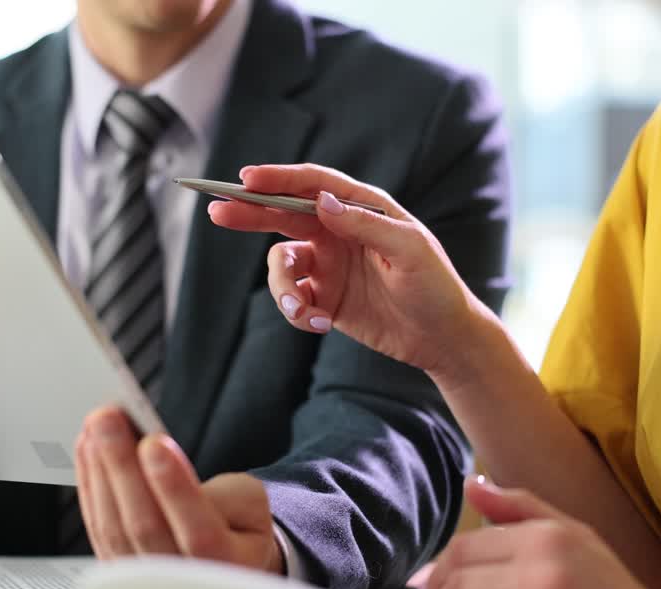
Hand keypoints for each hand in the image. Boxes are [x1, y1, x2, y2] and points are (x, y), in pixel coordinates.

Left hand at [75, 406, 282, 573]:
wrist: (223, 564)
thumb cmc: (238, 529)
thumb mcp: (249, 505)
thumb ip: (215, 492)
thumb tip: (161, 467)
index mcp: (228, 570)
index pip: (200, 534)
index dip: (175, 489)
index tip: (155, 444)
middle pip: (144, 528)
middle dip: (123, 467)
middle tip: (109, 419)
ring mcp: (143, 586)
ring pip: (112, 528)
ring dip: (99, 470)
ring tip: (97, 425)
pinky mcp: (115, 568)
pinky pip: (96, 526)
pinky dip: (89, 483)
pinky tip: (88, 448)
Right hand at [208, 164, 478, 378]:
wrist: (443, 337)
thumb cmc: (435, 286)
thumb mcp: (409, 251)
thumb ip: (365, 224)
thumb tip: (320, 201)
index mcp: (362, 209)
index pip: (313, 185)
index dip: (279, 179)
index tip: (246, 180)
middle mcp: (339, 231)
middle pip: (283, 213)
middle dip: (250, 213)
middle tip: (218, 211)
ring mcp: (329, 265)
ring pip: (282, 265)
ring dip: (282, 288)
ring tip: (299, 311)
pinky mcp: (324, 298)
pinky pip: (293, 298)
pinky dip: (297, 312)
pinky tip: (320, 324)